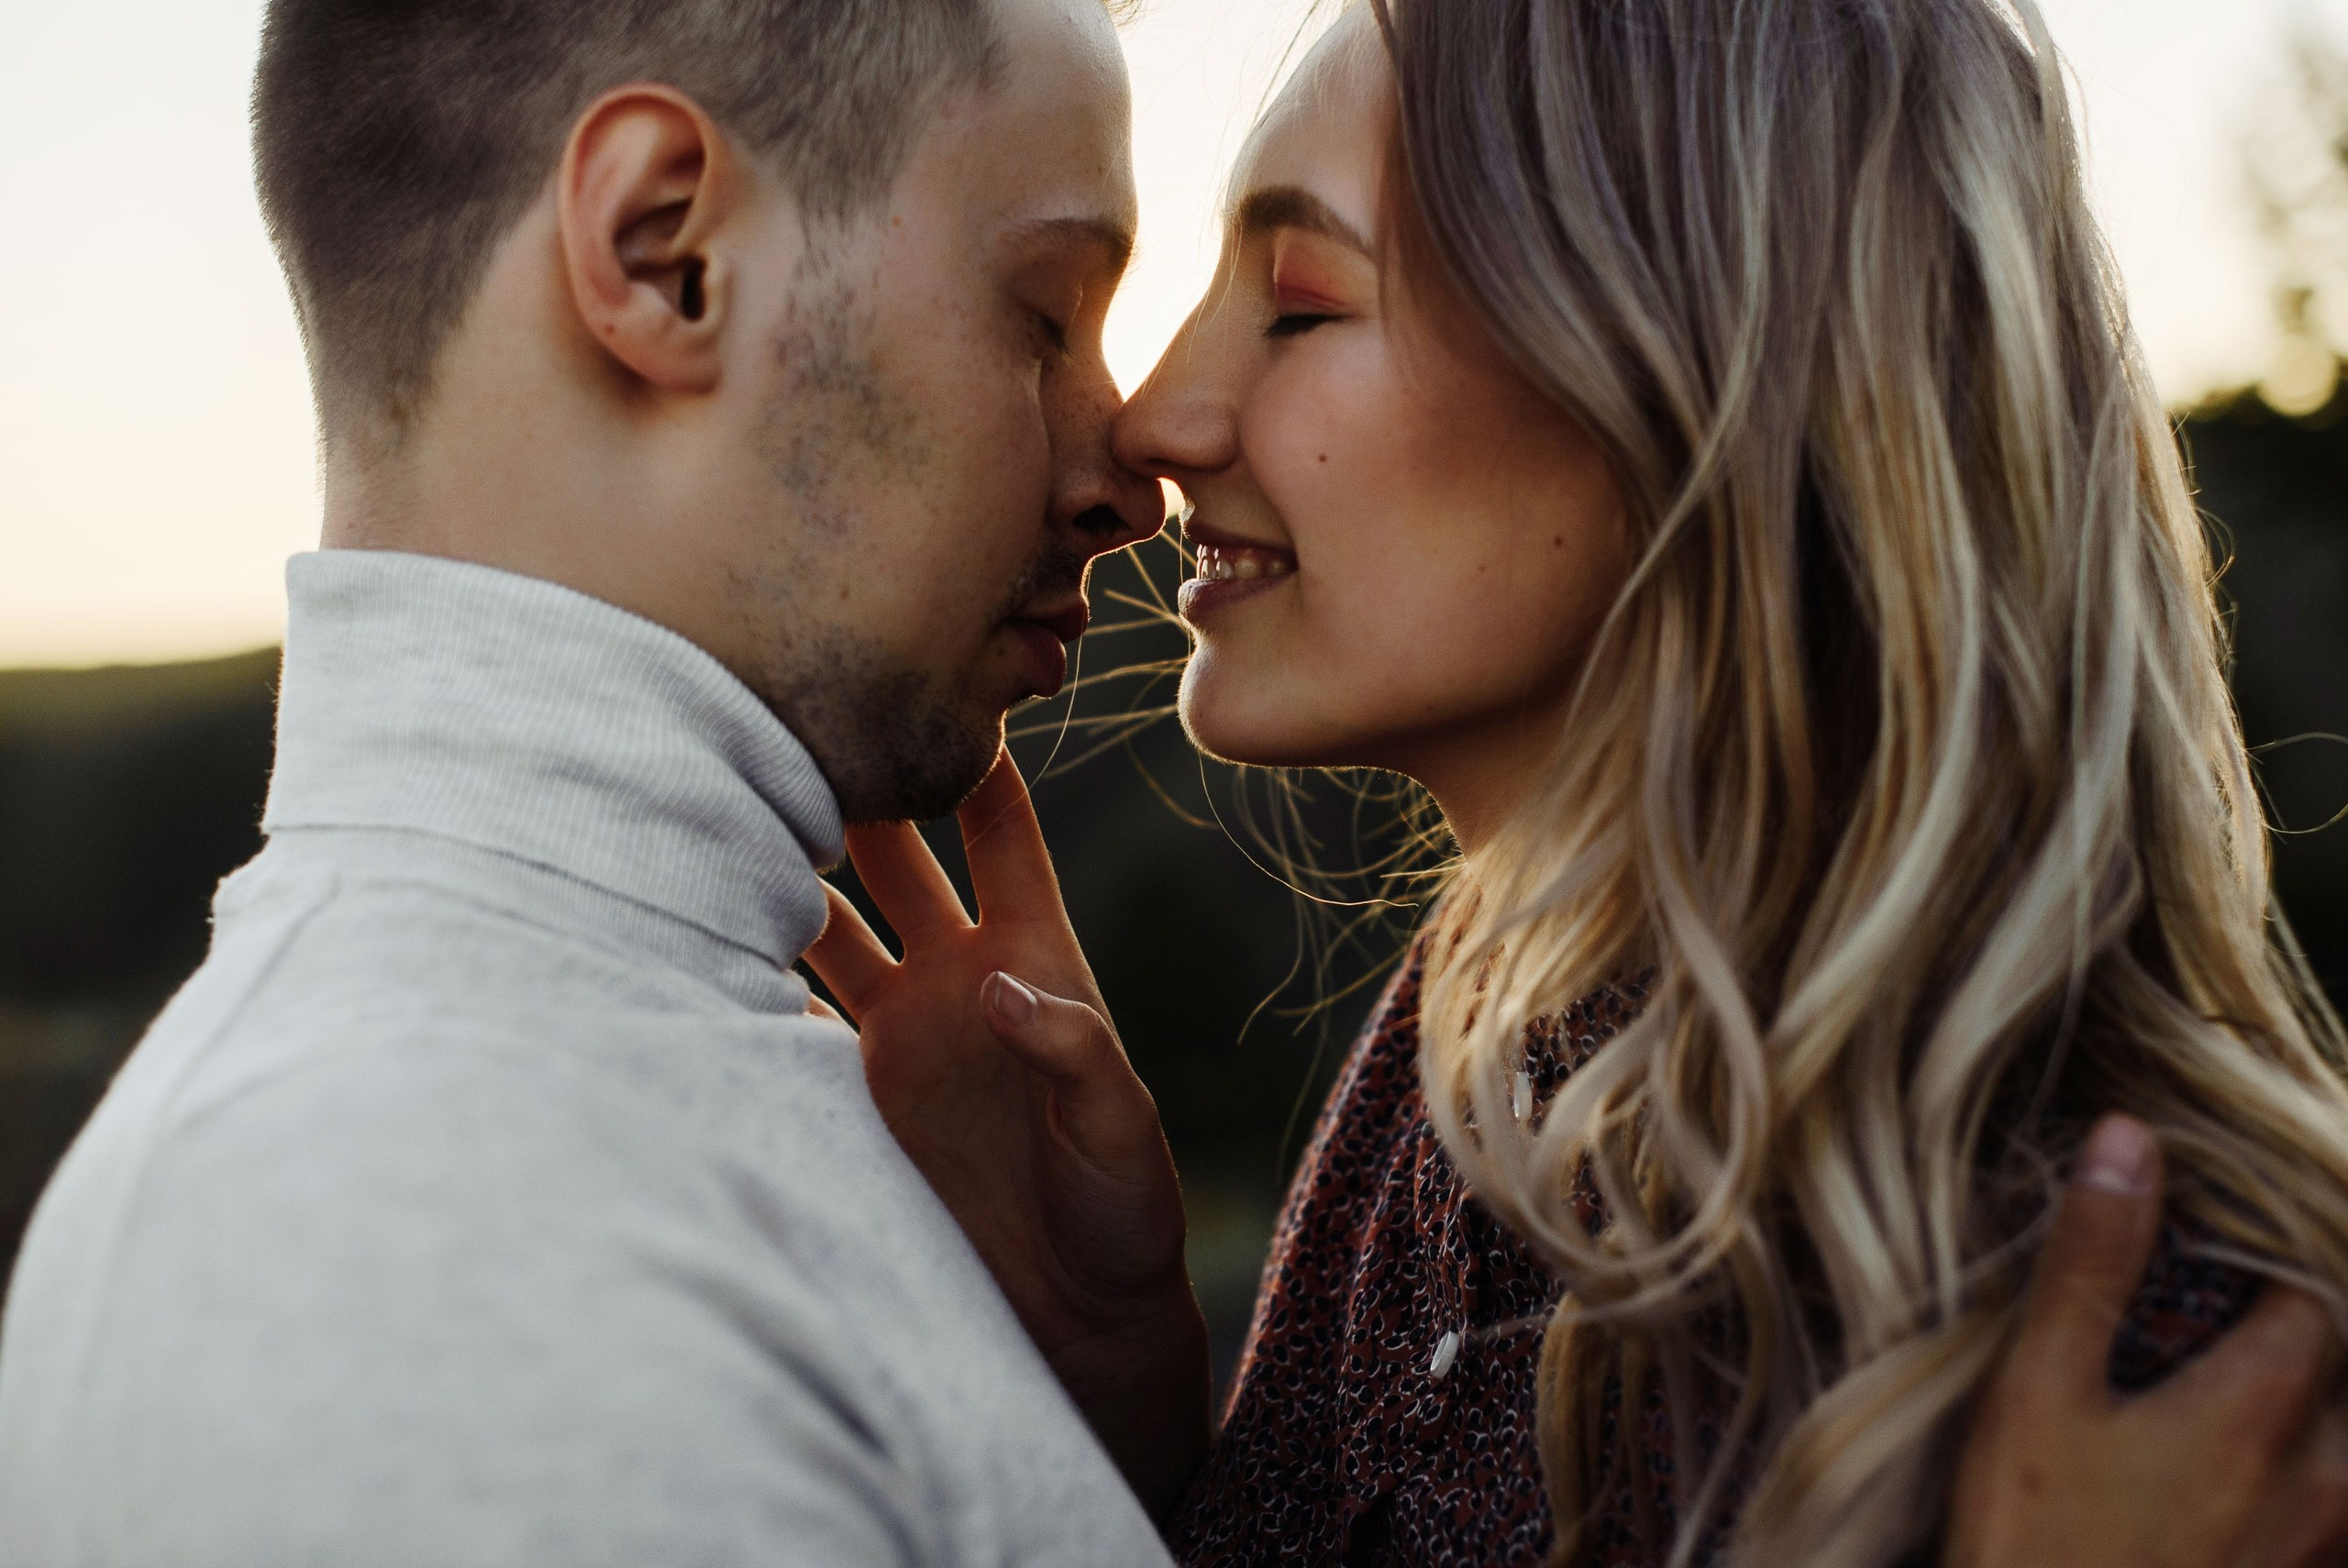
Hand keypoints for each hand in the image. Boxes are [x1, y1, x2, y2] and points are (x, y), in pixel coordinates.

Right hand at [805, 750, 1210, 1517]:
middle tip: (805, 720)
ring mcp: (899, 1026)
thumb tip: (995, 981)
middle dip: (858, 788)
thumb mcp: (1119, 1126)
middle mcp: (957, 974)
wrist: (1072, 1315)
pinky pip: (794, 1003)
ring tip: (731, 799)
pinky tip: (705, 916)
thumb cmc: (1122, 1211)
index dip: (979, 765)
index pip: (1003, 834)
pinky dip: (755, 961)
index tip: (941, 689)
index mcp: (1036, 958)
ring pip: (832, 914)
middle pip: (899, 853)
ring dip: (791, 864)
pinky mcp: (852, 1085)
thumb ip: (1069, 1046)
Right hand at [1947, 1114, 2347, 1566]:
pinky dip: (2321, 1478)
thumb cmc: (2035, 1541)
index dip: (2281, 1245)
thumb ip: (2090, 1264)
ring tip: (2268, 1380)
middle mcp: (2326, 1478)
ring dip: (2323, 1400)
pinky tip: (2271, 1474)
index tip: (2233, 1230)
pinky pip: (2342, 1519)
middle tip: (2256, 1299)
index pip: (2316, 1288)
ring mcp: (2326, 1545)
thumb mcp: (2036, 1393)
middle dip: (2316, 1319)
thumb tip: (2129, 1139)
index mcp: (2261, 1409)